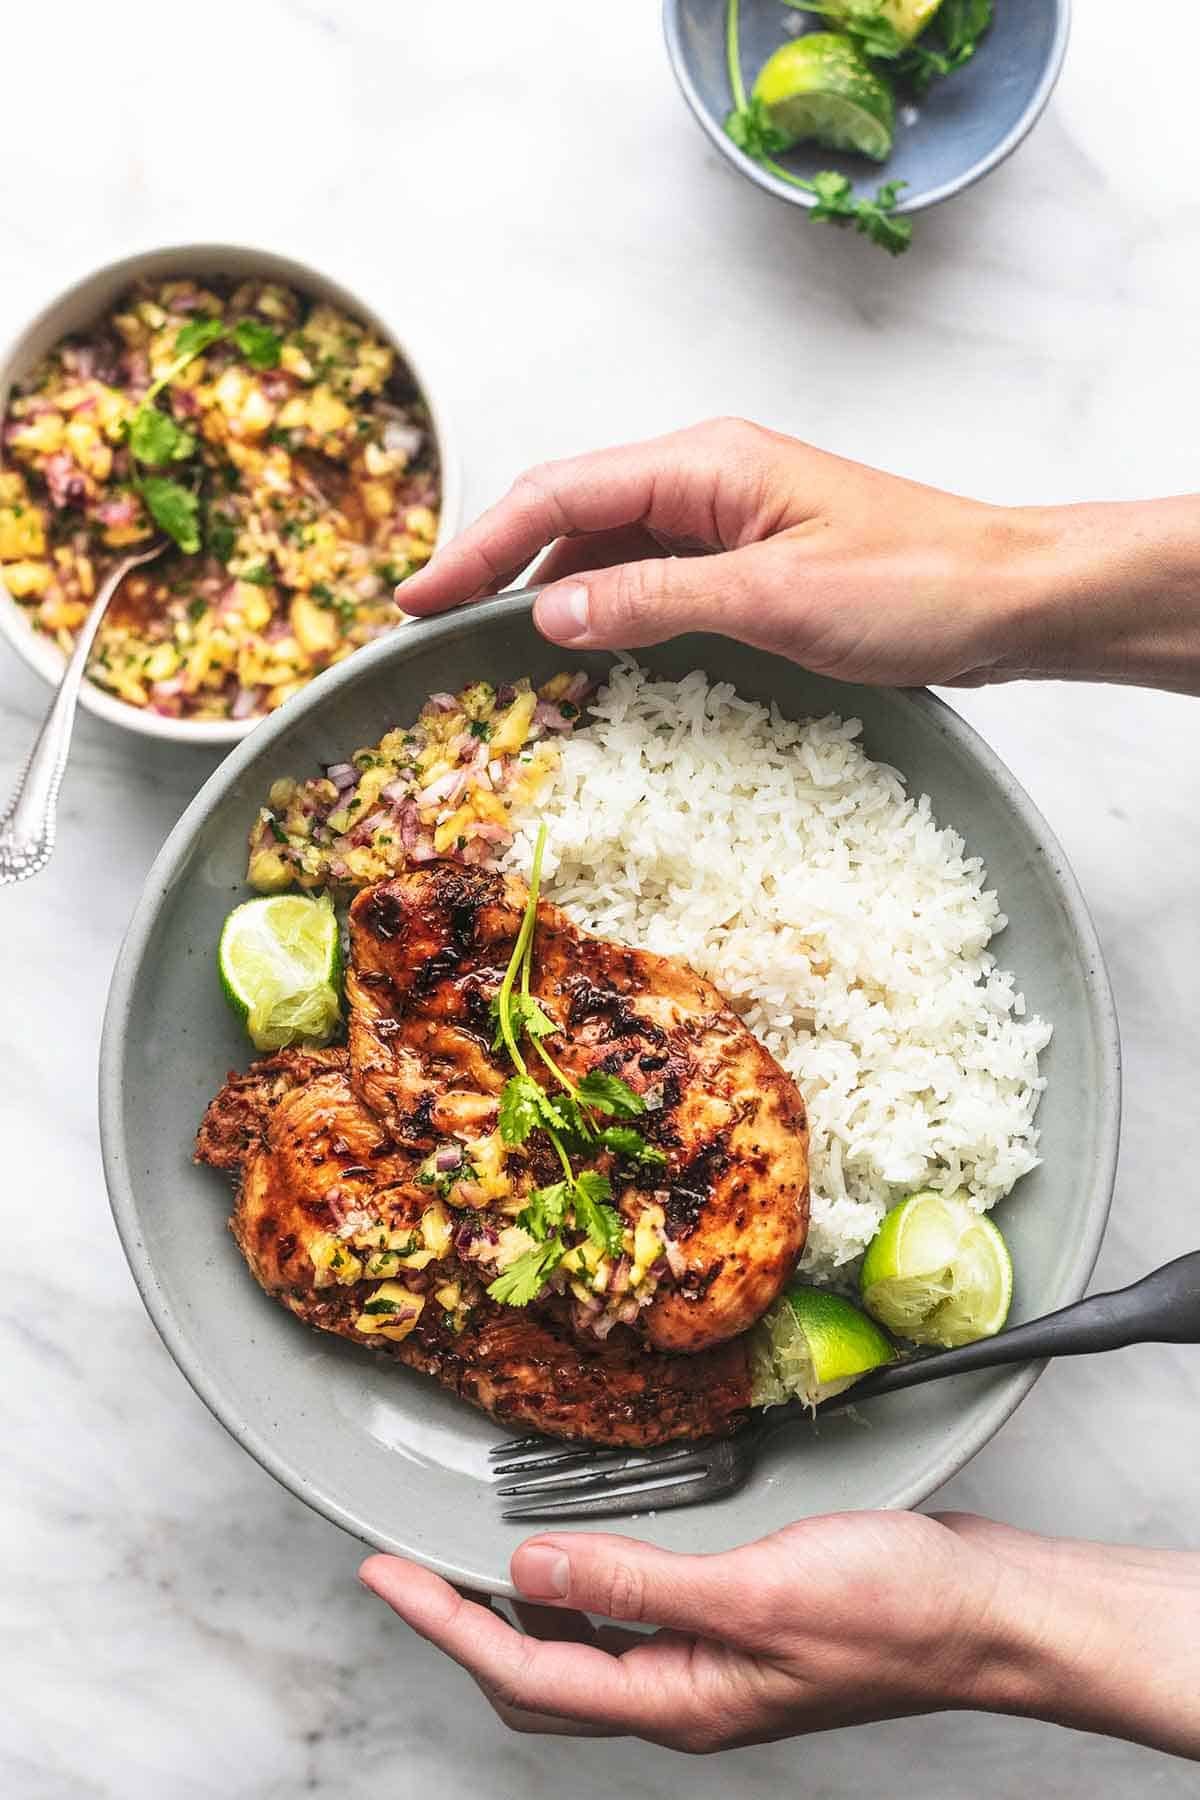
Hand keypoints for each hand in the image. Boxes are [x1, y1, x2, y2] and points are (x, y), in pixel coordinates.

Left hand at [360, 1511, 1199, 1756]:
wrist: (990, 1614)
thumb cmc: (897, 1610)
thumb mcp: (758, 1591)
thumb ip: (639, 1584)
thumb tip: (530, 1571)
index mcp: (681, 1698)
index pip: (526, 1671)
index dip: (443, 1622)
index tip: (382, 1575)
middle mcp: (684, 1689)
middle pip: (538, 1679)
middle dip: (459, 1625)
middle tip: (404, 1567)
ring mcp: (710, 1662)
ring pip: (580, 1652)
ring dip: (516, 1609)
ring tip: (465, 1555)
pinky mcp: (735, 1624)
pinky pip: (631, 1616)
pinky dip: (583, 1586)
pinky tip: (580, 1548)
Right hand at [399, 418, 1199, 693]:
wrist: (1011, 597)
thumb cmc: (915, 585)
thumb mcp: (773, 599)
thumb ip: (653, 599)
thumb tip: (548, 609)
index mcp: (704, 463)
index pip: (559, 493)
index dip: (478, 547)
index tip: (414, 599)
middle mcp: (706, 476)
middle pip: (570, 513)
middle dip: (497, 568)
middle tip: (434, 634)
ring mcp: (727, 516)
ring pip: (608, 547)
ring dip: (549, 593)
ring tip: (492, 654)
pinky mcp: (749, 557)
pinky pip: (652, 575)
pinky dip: (605, 609)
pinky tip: (584, 650)